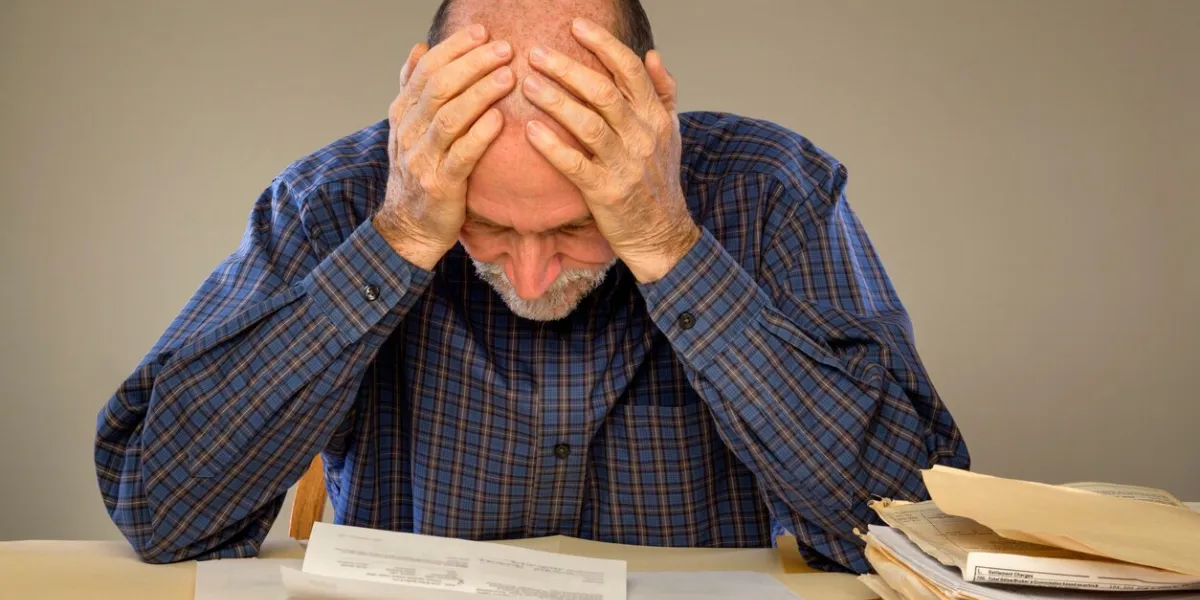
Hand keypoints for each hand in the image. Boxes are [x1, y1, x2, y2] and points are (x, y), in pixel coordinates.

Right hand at [374, 24, 515, 269]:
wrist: (409, 226)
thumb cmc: (419, 172)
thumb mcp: (409, 128)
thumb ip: (414, 88)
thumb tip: (419, 47)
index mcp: (402, 113)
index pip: (427, 69)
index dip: (455, 48)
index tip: (483, 31)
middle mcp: (409, 132)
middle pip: (439, 88)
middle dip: (473, 64)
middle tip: (504, 48)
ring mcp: (422, 159)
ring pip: (450, 117)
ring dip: (480, 94)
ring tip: (508, 76)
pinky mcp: (440, 186)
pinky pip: (461, 155)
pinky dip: (480, 135)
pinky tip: (500, 119)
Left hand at [521, 18, 699, 282]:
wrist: (662, 233)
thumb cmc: (659, 180)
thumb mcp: (671, 133)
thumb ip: (663, 92)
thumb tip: (652, 54)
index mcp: (655, 116)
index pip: (630, 69)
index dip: (602, 44)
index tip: (575, 26)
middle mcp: (642, 136)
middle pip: (603, 91)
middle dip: (567, 68)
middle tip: (536, 53)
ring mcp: (624, 164)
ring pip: (588, 123)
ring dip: (555, 101)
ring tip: (526, 84)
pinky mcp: (605, 192)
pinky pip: (574, 164)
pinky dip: (551, 146)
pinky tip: (529, 130)